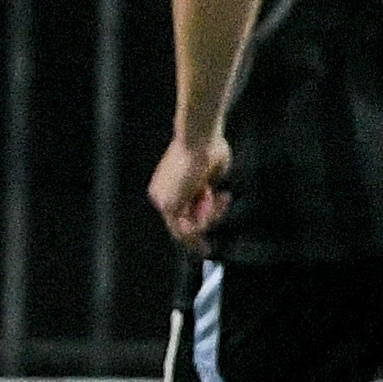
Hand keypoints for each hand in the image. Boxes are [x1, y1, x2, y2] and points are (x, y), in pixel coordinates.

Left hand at [150, 130, 231, 253]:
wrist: (200, 136)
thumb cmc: (208, 147)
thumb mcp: (210, 173)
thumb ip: (208, 191)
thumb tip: (211, 200)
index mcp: (166, 188)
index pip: (179, 218)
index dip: (197, 225)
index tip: (205, 245)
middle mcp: (160, 197)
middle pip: (181, 227)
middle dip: (204, 226)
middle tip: (216, 222)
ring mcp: (163, 202)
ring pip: (187, 229)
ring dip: (211, 218)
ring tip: (222, 196)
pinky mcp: (170, 205)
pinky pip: (189, 227)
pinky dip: (207, 219)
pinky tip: (218, 199)